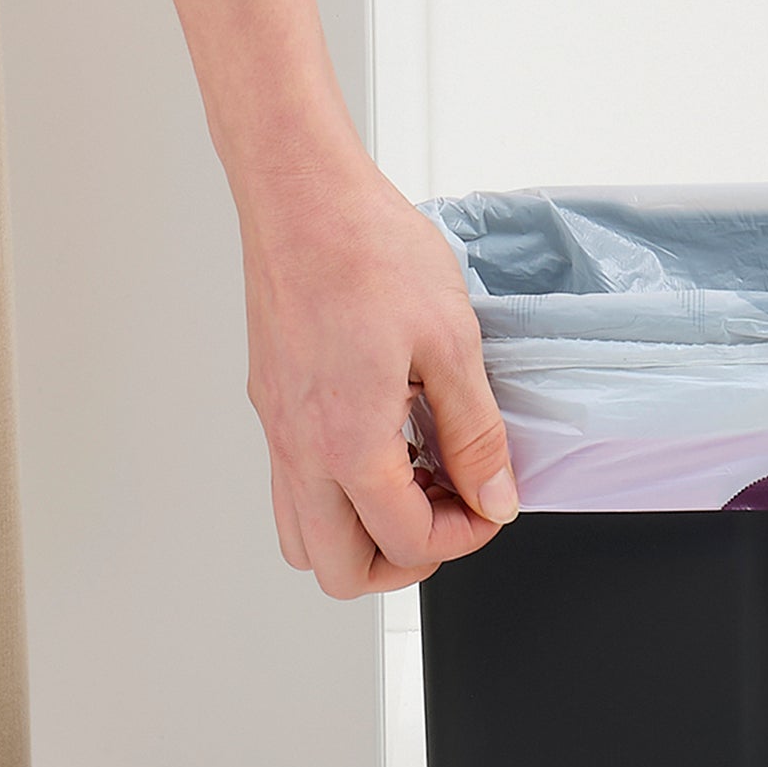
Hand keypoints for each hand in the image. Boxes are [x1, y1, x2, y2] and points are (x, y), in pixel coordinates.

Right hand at [172, 0, 517, 596]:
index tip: (492, 502)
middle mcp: (299, 447)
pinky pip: (293, 486)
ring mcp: (278, 430)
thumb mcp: (453, 344)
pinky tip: (388, 442)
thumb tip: (495, 496)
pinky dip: (338, 492)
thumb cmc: (370, 251)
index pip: (402, 542)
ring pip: (303, 537)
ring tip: (420, 480)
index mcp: (347, 441)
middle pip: (336, 569)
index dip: (463, 536)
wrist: (302, 197)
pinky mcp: (272, 404)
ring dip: (363, 531)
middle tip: (452, 510)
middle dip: (403, 559)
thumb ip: (475, 433)